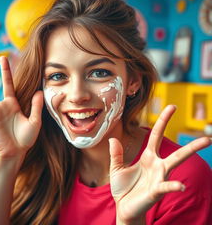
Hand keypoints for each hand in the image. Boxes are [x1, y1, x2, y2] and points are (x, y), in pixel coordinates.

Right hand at [0, 56, 42, 159]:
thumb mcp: (35, 121)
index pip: (13, 86)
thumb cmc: (26, 138)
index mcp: (15, 105)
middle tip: (2, 57)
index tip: (13, 66)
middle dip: (3, 71)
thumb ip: (36, 107)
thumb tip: (39, 91)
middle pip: (2, 84)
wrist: (15, 152)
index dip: (12, 75)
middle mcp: (4, 105)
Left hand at [109, 105, 210, 223]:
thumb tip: (113, 138)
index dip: (163, 121)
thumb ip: (116, 154)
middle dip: (192, 144)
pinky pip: (166, 186)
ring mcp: (159, 177)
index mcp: (148, 157)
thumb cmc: (123, 188)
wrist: (123, 208)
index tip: (172, 107)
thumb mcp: (116, 168)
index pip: (156, 135)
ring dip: (190, 153)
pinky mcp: (156, 191)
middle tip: (207, 137)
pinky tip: (180, 186)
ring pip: (177, 163)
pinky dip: (173, 185)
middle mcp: (157, 165)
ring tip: (206, 142)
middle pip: (177, 152)